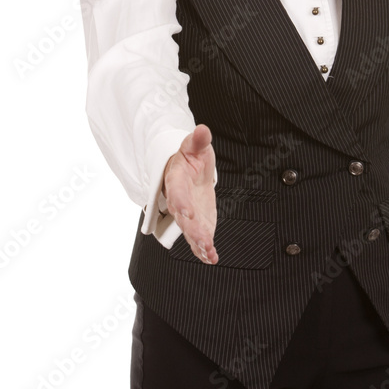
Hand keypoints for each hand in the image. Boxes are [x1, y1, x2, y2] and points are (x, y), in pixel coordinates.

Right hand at [161, 124, 218, 264]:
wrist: (187, 170)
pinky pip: (198, 238)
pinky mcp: (197, 223)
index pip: (176, 191)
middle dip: (192, 230)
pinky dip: (204, 250)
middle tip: (202, 240)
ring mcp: (188, 214)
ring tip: (209, 253)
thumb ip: (198, 140)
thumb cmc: (189, 157)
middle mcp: (179, 200)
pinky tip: (212, 258)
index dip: (181, 201)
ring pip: (190, 231)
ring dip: (199, 243)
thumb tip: (202, 130)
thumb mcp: (194, 146)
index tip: (186, 212)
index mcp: (176, 179)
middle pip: (183, 217)